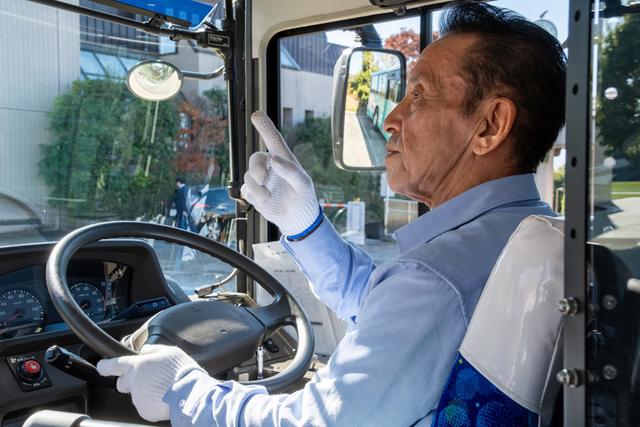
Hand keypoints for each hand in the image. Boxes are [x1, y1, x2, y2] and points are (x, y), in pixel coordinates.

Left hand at [96, 344, 205, 421]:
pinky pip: (145, 405)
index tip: (101, 366)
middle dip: (130, 380)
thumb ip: (152, 350)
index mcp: (137, 366)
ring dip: (146, 391)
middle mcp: (134, 383)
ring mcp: (138, 399)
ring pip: (137, 394)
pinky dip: (152, 402)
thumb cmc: (181, 371)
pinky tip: (164, 397)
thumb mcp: (169, 351)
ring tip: (163, 388)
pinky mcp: (144, 411)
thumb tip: (144, 351)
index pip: (114, 365)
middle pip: (123, 383)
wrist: (190, 394)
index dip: (105, 365)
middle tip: (148, 378)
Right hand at [242, 111, 319, 236]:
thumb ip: (290, 170)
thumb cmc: (303, 196)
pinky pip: (246, 189)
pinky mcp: (254, 192)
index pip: (273, 139)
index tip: (256, 114)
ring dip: (257, 187)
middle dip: (257, 167)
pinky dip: (254, 195)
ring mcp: (261, 179)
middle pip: (255, 158)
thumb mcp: (303, 183)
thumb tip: (273, 159)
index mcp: (284, 159)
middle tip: (262, 178)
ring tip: (268, 196)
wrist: (297, 218)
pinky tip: (265, 200)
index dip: (265, 126)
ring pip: (249, 176)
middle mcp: (270, 166)